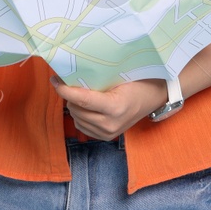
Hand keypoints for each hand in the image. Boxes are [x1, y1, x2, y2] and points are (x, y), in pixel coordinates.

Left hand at [52, 75, 168, 139]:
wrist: (155, 97)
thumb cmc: (139, 81)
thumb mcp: (120, 75)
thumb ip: (97, 78)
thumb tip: (72, 72)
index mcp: (115, 107)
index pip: (81, 99)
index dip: (64, 89)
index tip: (55, 79)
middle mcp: (110, 123)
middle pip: (76, 109)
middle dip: (70, 95)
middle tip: (72, 82)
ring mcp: (108, 133)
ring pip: (76, 118)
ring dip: (75, 105)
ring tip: (83, 93)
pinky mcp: (106, 137)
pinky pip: (82, 126)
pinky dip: (80, 115)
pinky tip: (88, 106)